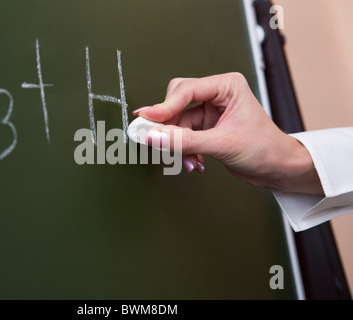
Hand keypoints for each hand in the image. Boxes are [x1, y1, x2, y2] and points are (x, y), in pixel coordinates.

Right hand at [133, 73, 323, 194]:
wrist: (278, 169)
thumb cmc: (264, 149)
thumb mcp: (222, 144)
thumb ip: (185, 141)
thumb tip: (154, 136)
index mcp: (227, 86)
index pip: (186, 90)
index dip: (164, 106)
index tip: (146, 119)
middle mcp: (217, 95)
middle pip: (177, 102)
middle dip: (170, 125)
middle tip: (156, 139)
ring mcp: (210, 111)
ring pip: (178, 123)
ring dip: (180, 144)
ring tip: (189, 161)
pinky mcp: (207, 127)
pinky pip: (184, 135)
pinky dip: (185, 150)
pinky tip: (195, 162)